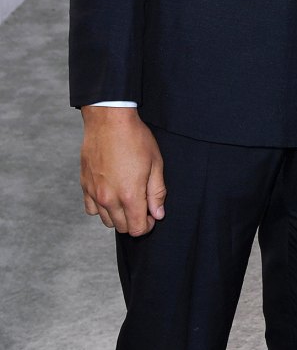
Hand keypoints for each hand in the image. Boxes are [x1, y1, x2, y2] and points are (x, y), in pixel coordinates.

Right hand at [80, 107, 165, 235]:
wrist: (109, 120)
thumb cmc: (135, 139)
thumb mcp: (155, 163)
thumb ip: (157, 192)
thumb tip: (157, 214)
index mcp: (130, 195)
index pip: (137, 229)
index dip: (147, 226)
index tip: (152, 215)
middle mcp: (109, 199)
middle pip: (122, 227)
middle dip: (134, 221)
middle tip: (142, 205)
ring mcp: (94, 193)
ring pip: (106, 220)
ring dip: (118, 216)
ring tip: (127, 198)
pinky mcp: (84, 185)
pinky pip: (91, 209)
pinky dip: (101, 208)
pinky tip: (110, 194)